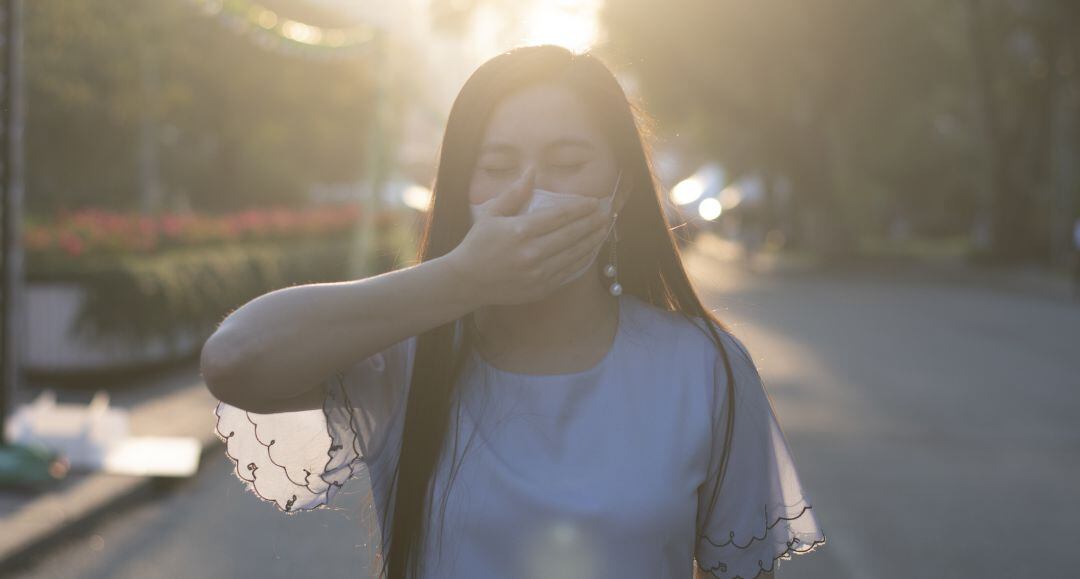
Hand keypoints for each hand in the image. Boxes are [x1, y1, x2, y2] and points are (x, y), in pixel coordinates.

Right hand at [445, 169, 611, 305]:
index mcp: (520, 231)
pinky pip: (568, 272)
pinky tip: (591, 250)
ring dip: (592, 241)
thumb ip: (515, 193)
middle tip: (607, 214)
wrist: (467, 281)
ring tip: (604, 229)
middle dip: (592, 223)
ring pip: (574, 254)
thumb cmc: (478, 244)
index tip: (594, 202)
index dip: (580, 208)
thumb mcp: (492, 214)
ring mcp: (538, 273)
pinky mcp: (541, 288)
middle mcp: (532, 253)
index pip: (559, 216)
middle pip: (571, 235)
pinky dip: (583, 260)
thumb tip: (532, 171)